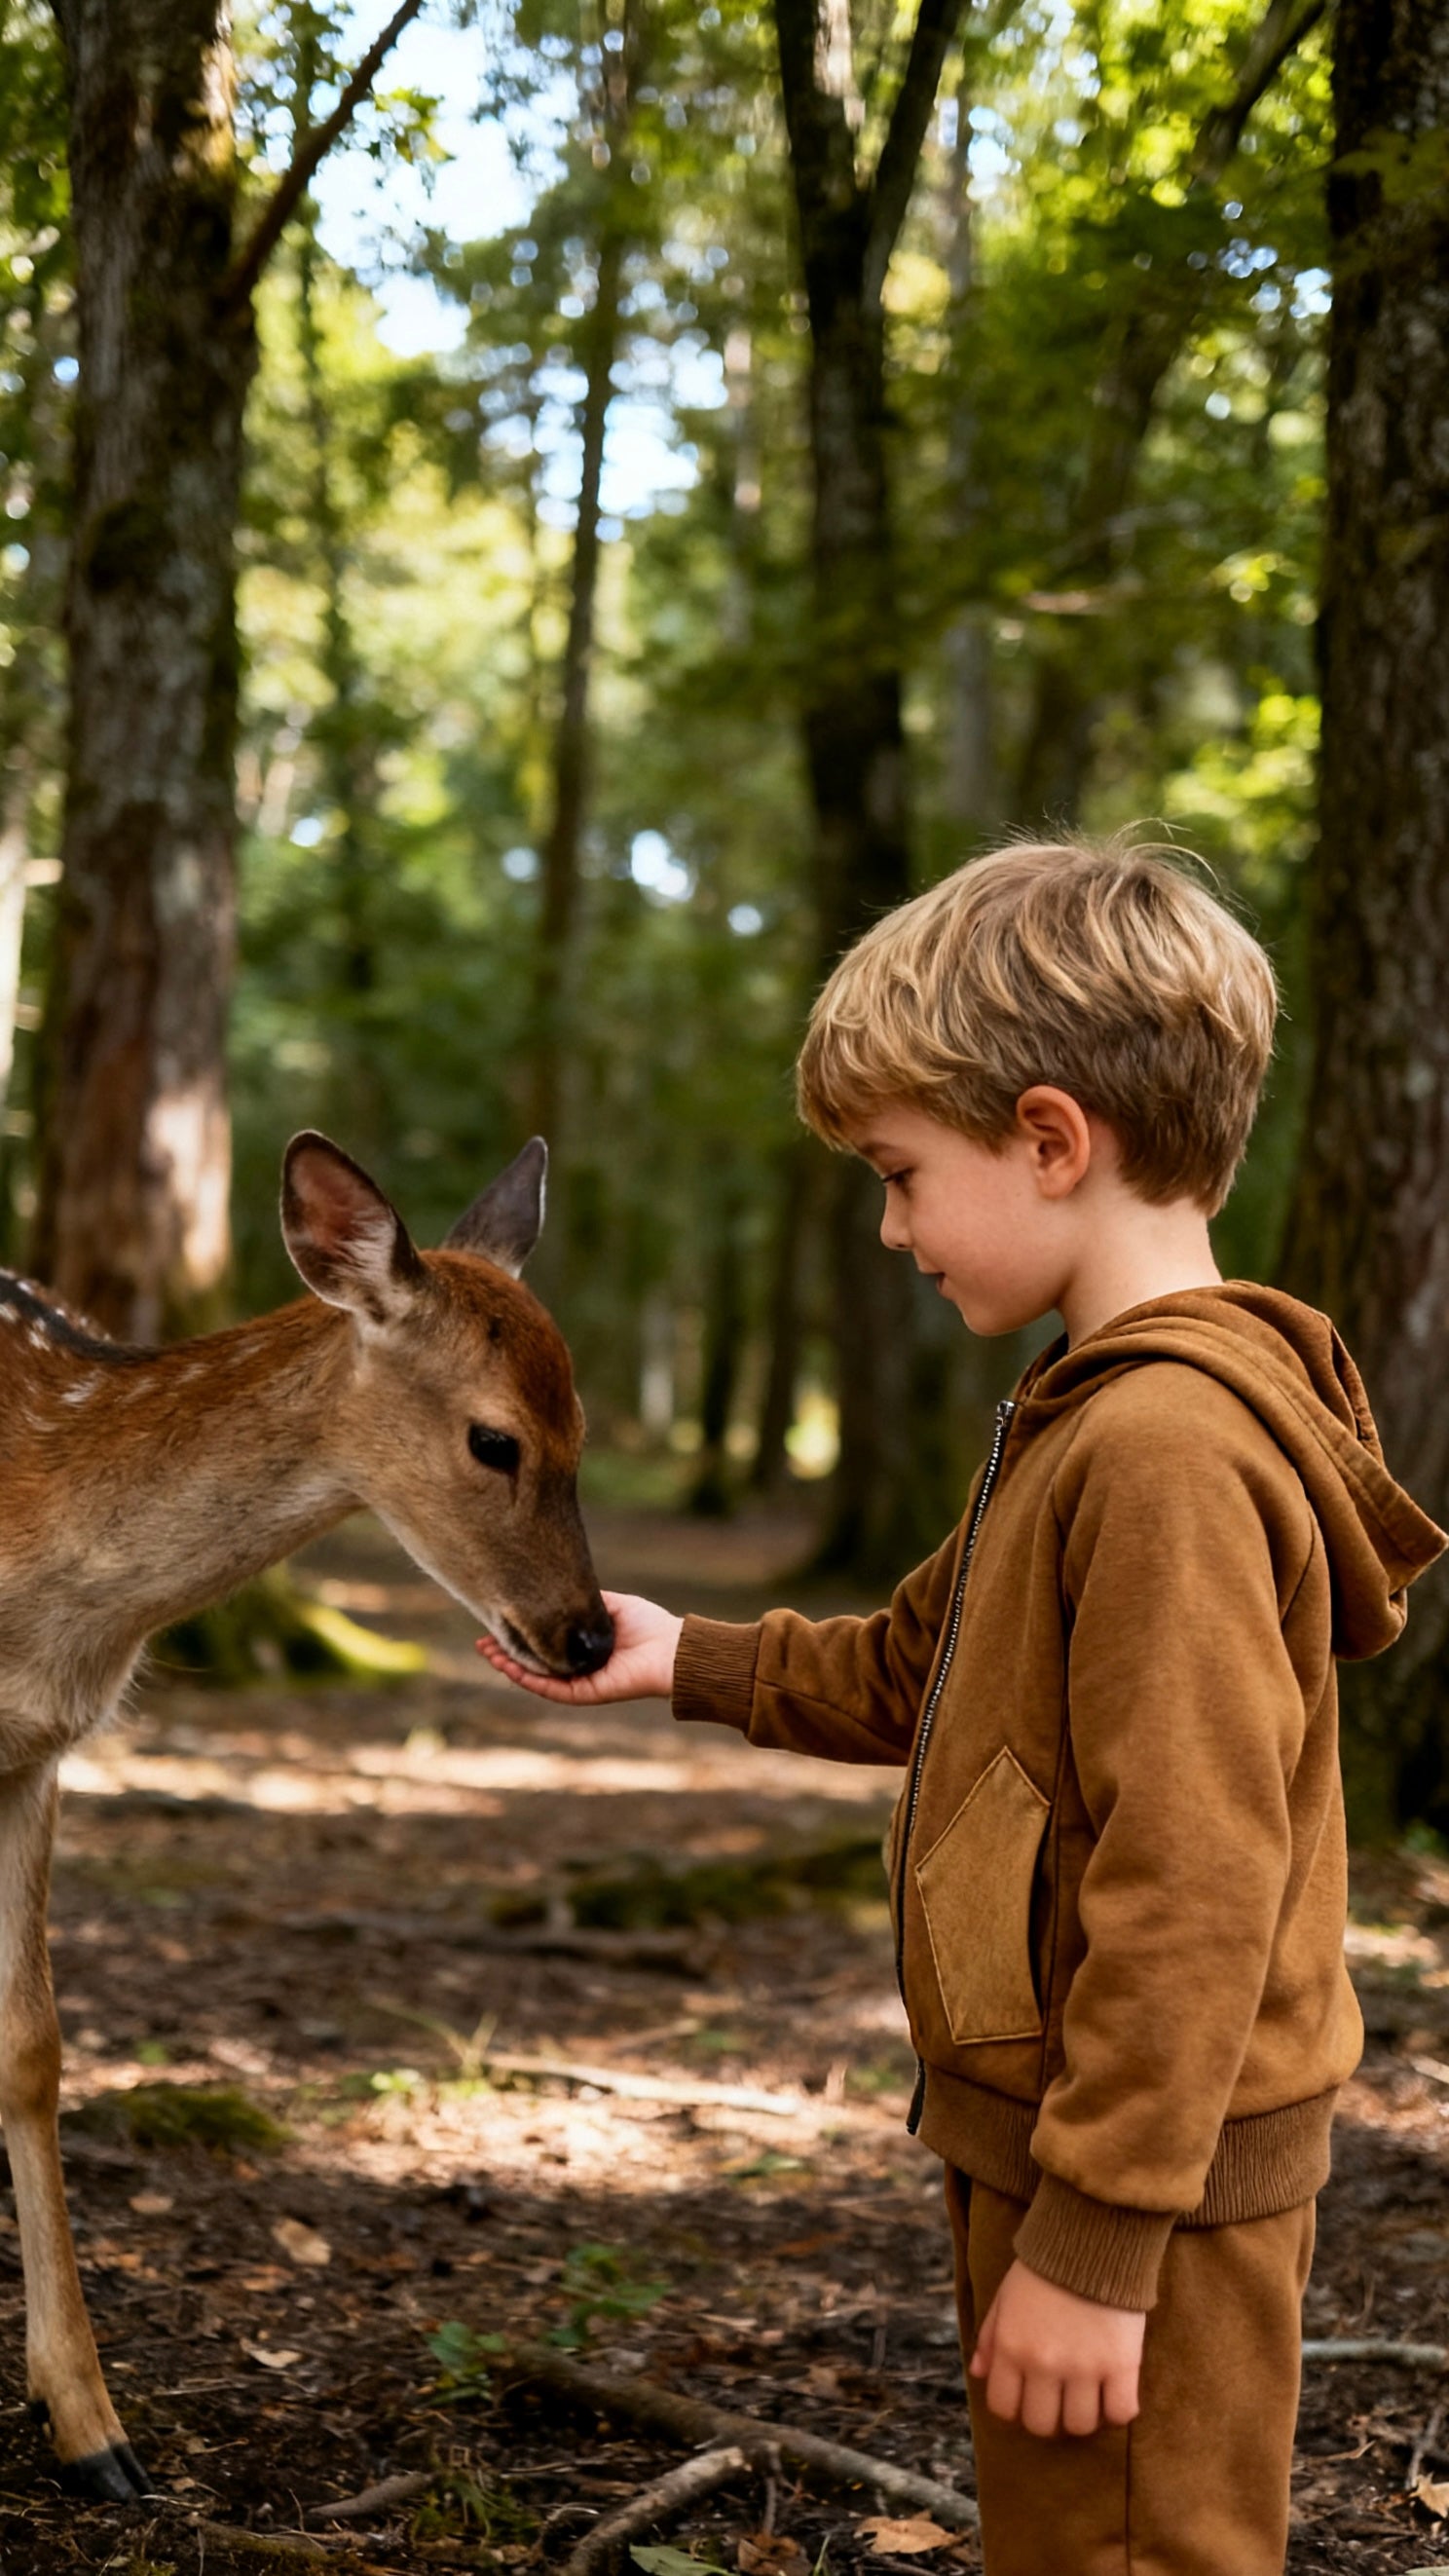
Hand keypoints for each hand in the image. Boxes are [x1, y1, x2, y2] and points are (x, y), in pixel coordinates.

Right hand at [475, 1590, 682, 1704]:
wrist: (672, 1648)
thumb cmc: (648, 1625)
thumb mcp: (609, 1604)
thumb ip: (581, 1601)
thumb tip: (552, 1589)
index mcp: (582, 1649)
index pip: (543, 1645)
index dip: (520, 1636)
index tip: (497, 1623)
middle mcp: (578, 1668)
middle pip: (534, 1664)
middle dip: (506, 1653)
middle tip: (482, 1642)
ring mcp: (580, 1682)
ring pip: (537, 1678)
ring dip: (511, 1667)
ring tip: (489, 1653)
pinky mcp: (587, 1694)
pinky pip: (552, 1689)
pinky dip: (530, 1680)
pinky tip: (511, 1667)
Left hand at [968, 2258, 1143, 2438]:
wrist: (1091, 2238)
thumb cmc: (1044, 2268)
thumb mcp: (1006, 2297)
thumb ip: (990, 2337)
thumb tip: (979, 2373)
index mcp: (1011, 2347)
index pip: (1004, 2409)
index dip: (1016, 2408)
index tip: (1030, 2397)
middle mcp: (1043, 2363)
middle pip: (1042, 2425)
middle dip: (1050, 2416)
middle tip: (1061, 2398)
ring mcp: (1083, 2367)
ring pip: (1080, 2425)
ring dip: (1084, 2415)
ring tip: (1089, 2394)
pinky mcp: (1121, 2364)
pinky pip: (1121, 2413)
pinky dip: (1118, 2410)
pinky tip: (1115, 2390)